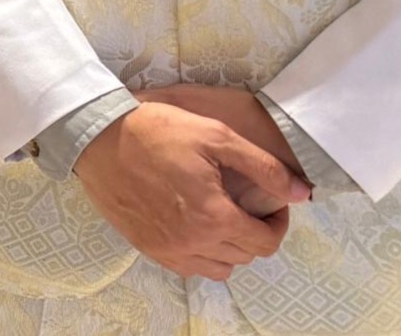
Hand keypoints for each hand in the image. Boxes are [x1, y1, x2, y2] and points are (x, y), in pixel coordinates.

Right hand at [72, 102, 308, 282]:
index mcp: (215, 217)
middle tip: (247, 204)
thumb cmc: (158, 131)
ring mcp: (168, 249)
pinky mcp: (148, 248)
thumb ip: (264, 167)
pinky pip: (189, 268)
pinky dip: (202, 255)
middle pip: (245, 256)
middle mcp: (193, 243)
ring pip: (219, 268)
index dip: (277, 224)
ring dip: (230, 248)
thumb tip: (302, 193)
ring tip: (223, 218)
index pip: (265, 242)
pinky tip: (196, 227)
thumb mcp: (217, 136)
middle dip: (255, 232)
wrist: (98, 137)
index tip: (271, 203)